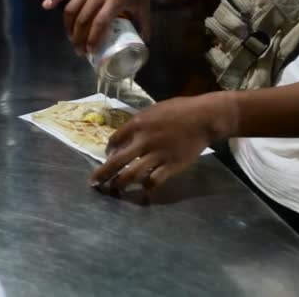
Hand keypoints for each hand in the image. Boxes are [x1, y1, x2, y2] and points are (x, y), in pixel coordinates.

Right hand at [41, 0, 151, 54]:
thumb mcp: (143, 5)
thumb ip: (144, 25)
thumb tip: (144, 44)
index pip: (100, 23)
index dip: (92, 39)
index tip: (91, 52)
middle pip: (83, 19)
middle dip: (79, 38)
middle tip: (79, 51)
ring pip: (72, 9)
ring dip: (69, 27)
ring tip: (71, 39)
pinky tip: (46, 7)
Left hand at [91, 94, 229, 189]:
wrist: (204, 117)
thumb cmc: (179, 109)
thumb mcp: (153, 110)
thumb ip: (138, 123)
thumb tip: (125, 136)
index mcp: (138, 124)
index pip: (114, 140)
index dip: (108, 150)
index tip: (108, 155)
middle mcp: (143, 141)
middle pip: (117, 162)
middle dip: (102, 174)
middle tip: (94, 183)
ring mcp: (157, 155)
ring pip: (132, 175)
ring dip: (120, 184)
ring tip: (114, 189)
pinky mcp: (171, 166)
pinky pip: (154, 181)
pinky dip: (146, 187)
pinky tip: (143, 188)